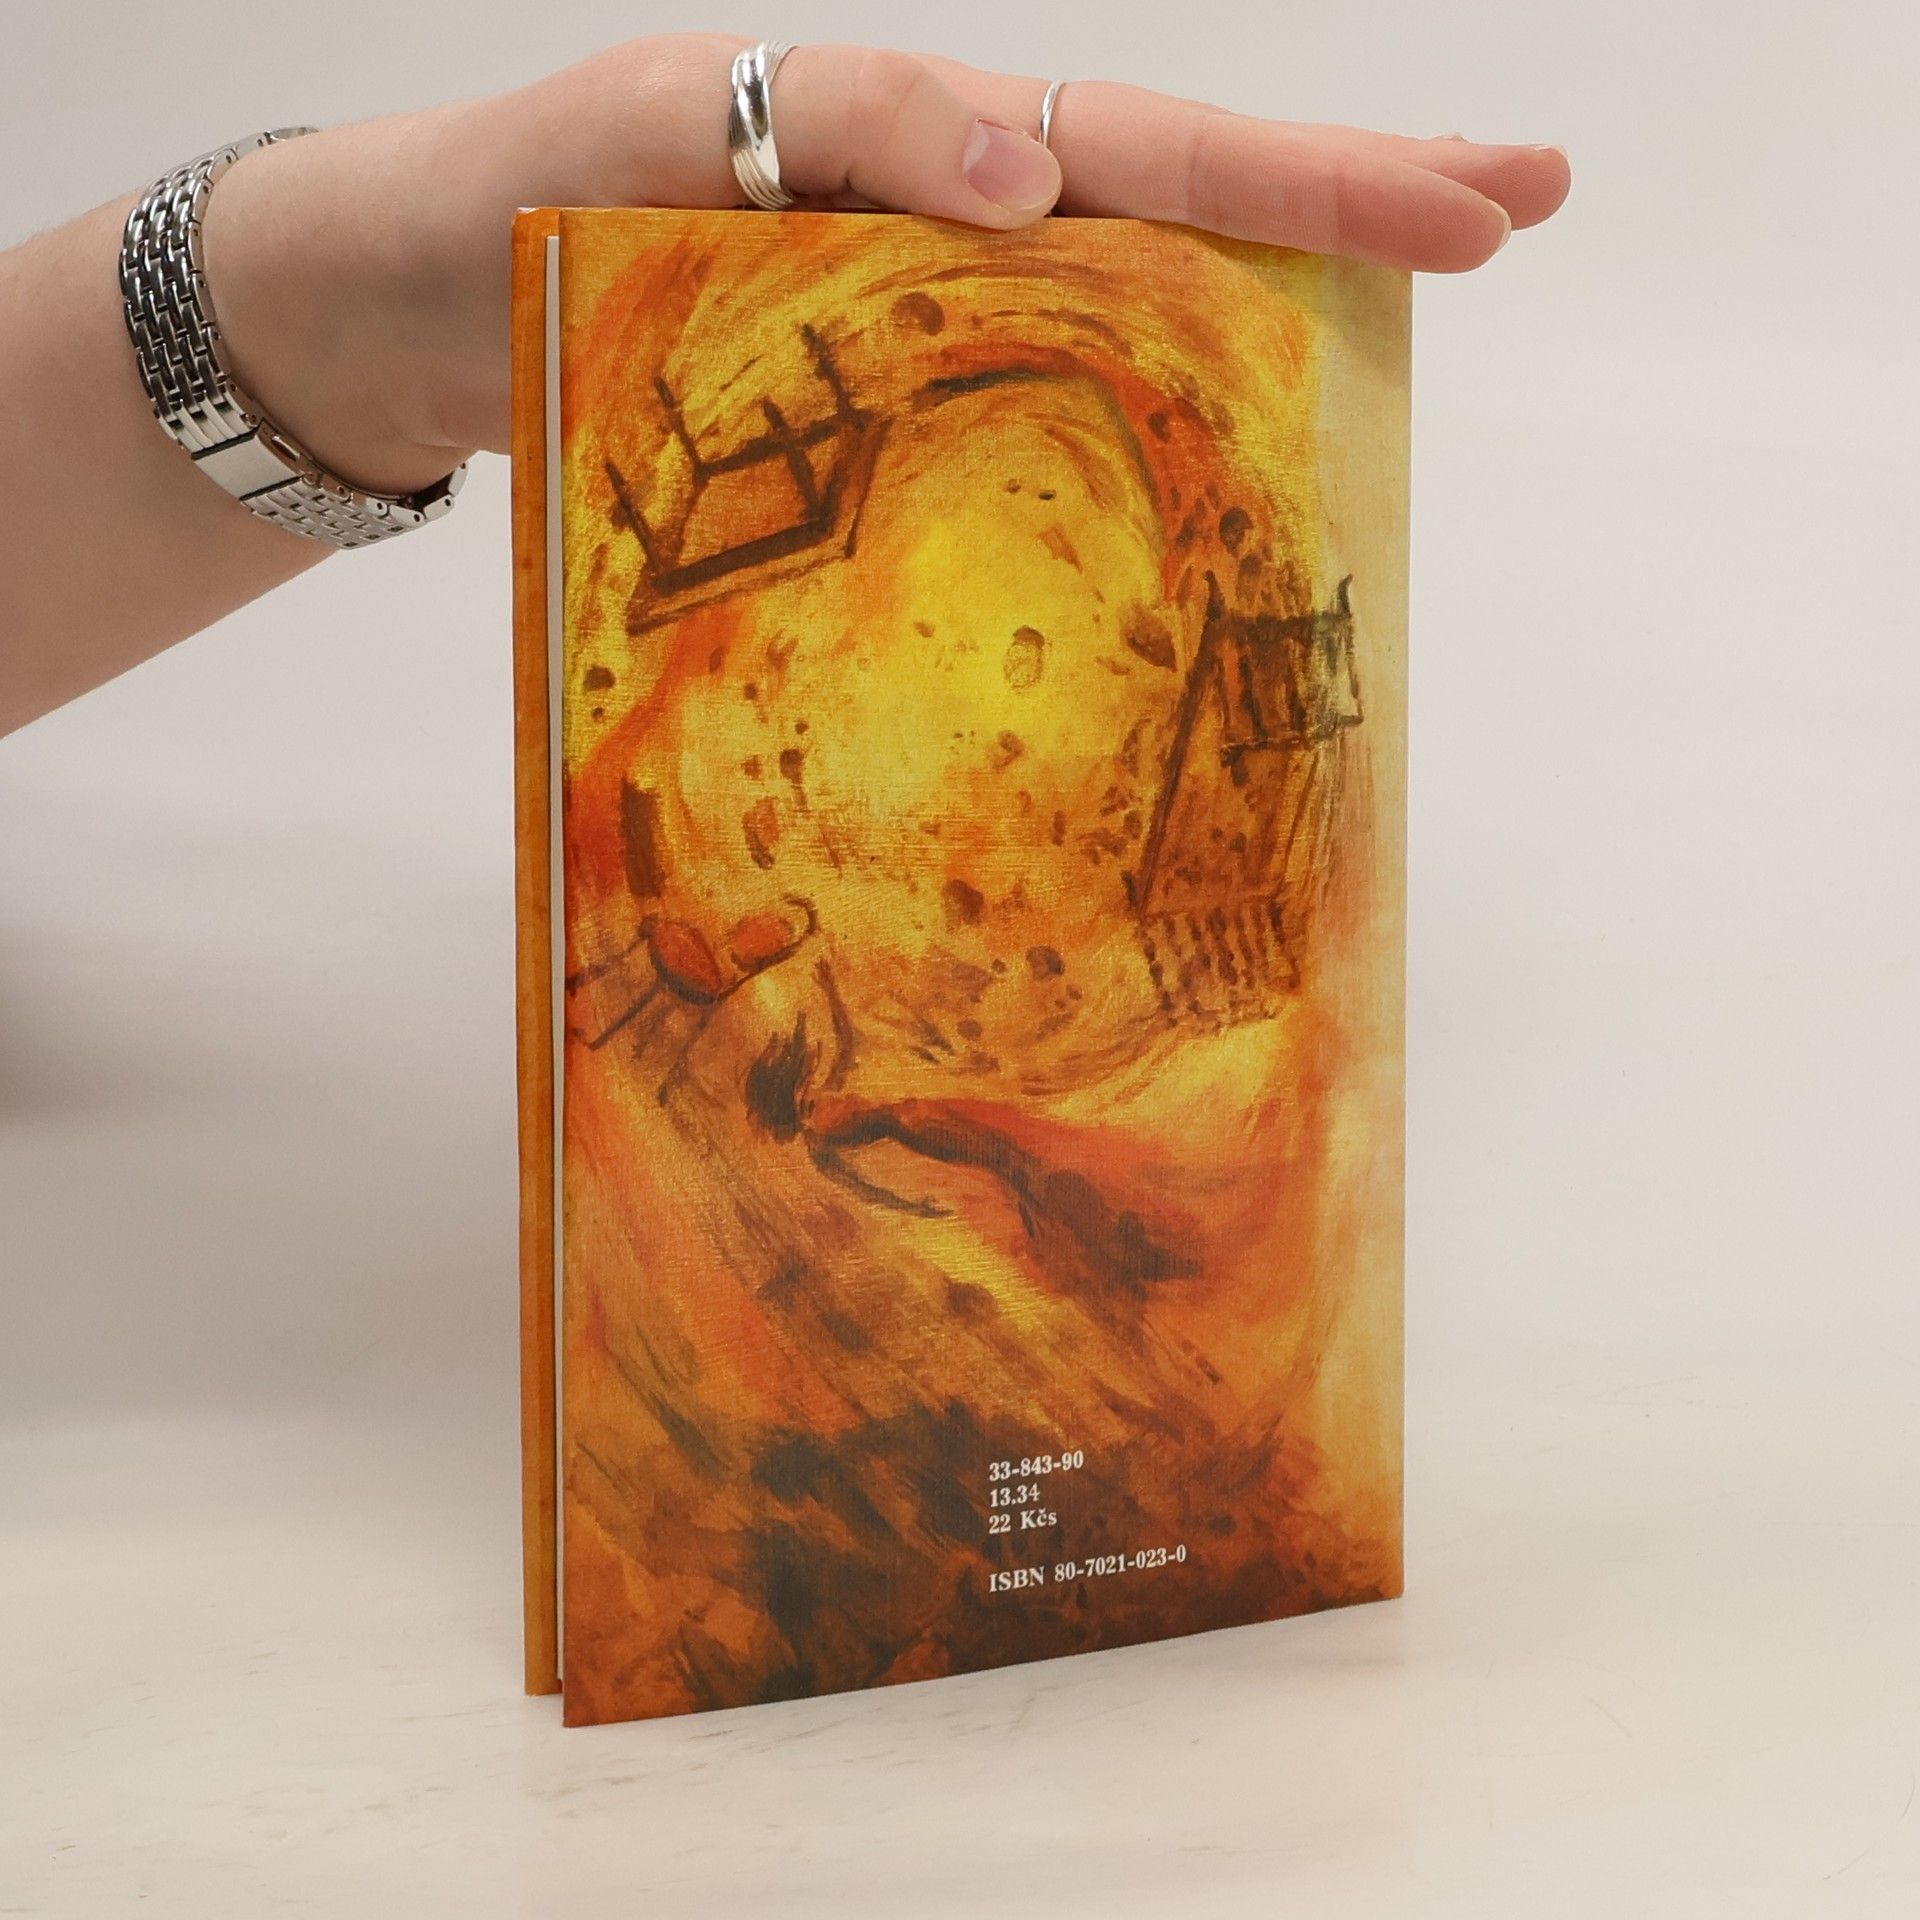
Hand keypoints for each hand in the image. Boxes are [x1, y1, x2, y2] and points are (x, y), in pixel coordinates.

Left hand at [201, 35, 1569, 497]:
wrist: (385, 325)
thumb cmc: (486, 216)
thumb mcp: (636, 131)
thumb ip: (834, 128)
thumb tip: (1044, 171)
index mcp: (902, 141)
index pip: (1144, 143)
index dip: (1309, 176)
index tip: (1471, 207)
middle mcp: (933, 226)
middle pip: (1174, 200)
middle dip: (1351, 198)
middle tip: (1525, 209)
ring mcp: (911, 325)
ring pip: (1120, 303)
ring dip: (1269, 306)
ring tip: (1427, 301)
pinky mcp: (866, 416)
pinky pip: (1021, 419)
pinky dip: (1129, 433)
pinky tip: (1218, 457)